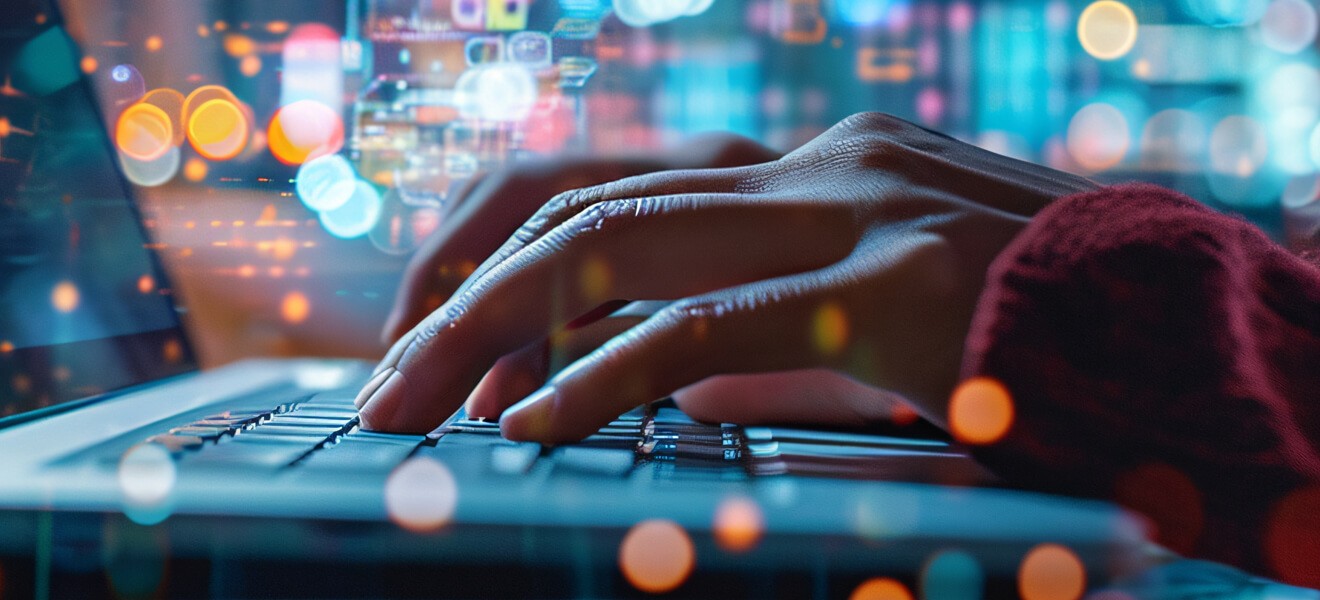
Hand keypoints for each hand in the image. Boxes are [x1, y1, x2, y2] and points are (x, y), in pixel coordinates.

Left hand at [359, 113, 1096, 440]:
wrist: (1208, 324)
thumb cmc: (1041, 334)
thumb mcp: (887, 317)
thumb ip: (782, 327)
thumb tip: (672, 379)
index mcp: (812, 171)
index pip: (610, 184)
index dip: (497, 247)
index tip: (429, 327)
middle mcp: (822, 166)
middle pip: (591, 207)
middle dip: (464, 291)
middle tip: (380, 376)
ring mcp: (860, 211)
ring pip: (627, 247)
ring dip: (497, 328)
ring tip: (412, 404)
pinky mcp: (899, 284)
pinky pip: (715, 329)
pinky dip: (607, 376)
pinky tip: (534, 424)